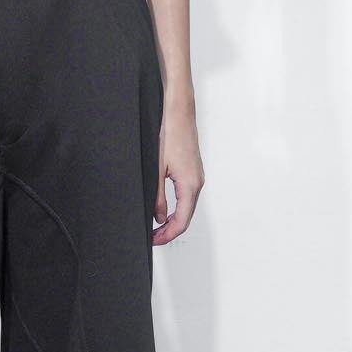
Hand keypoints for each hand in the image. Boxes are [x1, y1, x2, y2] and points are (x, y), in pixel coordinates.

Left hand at [153, 93, 204, 244]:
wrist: (178, 111)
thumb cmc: (169, 133)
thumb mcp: (156, 169)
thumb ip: (157, 196)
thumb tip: (158, 217)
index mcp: (190, 185)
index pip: (181, 221)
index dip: (167, 234)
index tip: (154, 240)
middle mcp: (198, 182)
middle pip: (187, 217)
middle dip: (170, 230)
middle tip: (154, 237)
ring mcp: (197, 176)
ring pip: (188, 207)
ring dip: (174, 220)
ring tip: (157, 227)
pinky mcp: (193, 170)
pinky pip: (188, 196)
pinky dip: (178, 208)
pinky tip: (166, 209)